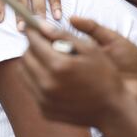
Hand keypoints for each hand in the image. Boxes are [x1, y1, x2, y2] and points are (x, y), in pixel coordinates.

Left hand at [20, 16, 136, 129]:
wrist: (112, 111)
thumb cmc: (105, 76)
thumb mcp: (90, 49)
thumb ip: (63, 35)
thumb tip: (41, 25)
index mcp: (58, 65)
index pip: (33, 42)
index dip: (31, 31)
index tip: (31, 25)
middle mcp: (47, 83)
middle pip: (25, 57)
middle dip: (31, 46)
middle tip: (42, 42)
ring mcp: (44, 99)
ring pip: (24, 73)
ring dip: (31, 62)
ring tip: (46, 58)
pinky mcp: (44, 110)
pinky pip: (31, 88)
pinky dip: (36, 78)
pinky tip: (51, 76)